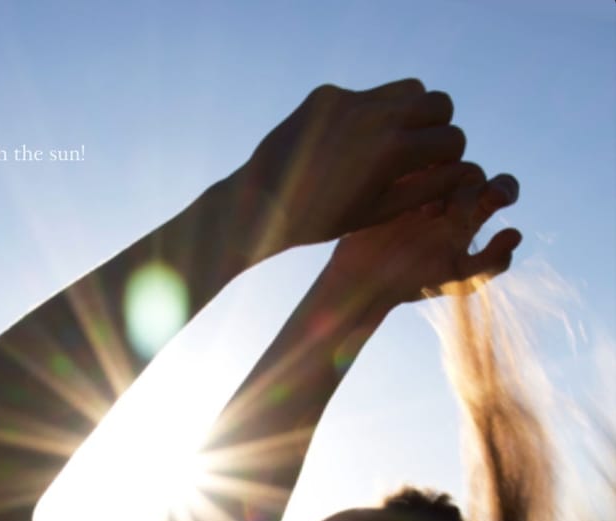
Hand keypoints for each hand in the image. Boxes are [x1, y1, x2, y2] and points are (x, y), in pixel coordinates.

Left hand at [241, 79, 470, 252]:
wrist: (263, 202)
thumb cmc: (327, 220)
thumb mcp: (383, 211)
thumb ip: (428, 187)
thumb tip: (467, 171)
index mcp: (394, 152)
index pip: (453, 138)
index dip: (452, 158)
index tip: (439, 170)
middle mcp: (376, 116)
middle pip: (439, 103)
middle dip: (438, 127)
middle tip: (422, 151)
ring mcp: (351, 99)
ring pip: (408, 89)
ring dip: (410, 112)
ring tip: (393, 143)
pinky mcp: (329, 93)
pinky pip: (368, 95)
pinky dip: (371, 115)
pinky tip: (350, 144)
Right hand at [324, 167, 521, 309]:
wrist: (361, 278)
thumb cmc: (408, 282)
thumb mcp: (455, 280)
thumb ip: (490, 263)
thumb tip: (517, 233)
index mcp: (468, 217)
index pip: (500, 189)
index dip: (504, 189)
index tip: (492, 200)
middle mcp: (448, 196)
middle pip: (474, 170)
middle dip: (470, 186)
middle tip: (451, 212)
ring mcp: (422, 184)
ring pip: (447, 161)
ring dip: (444, 179)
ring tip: (425, 210)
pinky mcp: (397, 177)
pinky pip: (417, 156)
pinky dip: (421, 166)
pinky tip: (410, 189)